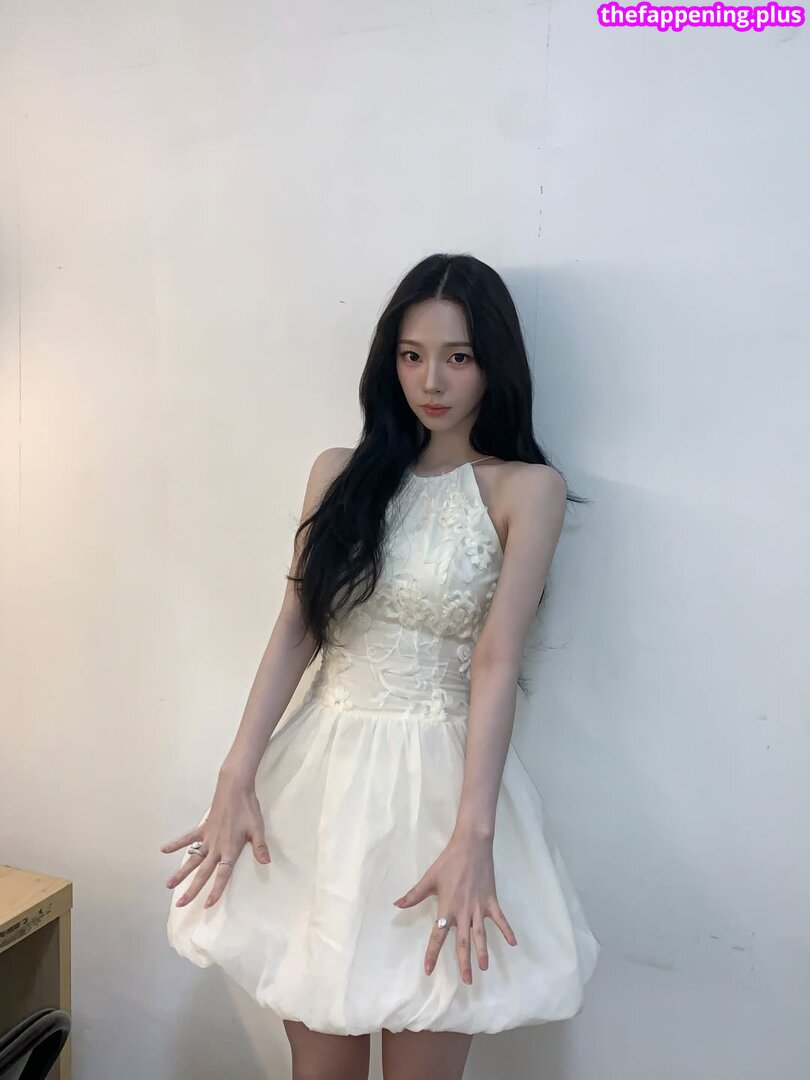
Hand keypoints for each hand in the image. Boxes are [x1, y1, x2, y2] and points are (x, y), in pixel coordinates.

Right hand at [160, 769, 270, 909]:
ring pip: (192, 859)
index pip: (222, 874)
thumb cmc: (248, 808)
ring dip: (180, 872)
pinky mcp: (203, 828)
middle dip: (192, 889)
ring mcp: (207, 837)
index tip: (207, 905)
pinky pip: (187, 838)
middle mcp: (216, 847)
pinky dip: (176, 844)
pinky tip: (164, 850)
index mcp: (230, 849)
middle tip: (181, 904)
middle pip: (202, 872)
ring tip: (169, 885)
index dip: (216, 890)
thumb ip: (260, 847)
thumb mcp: (257, 828)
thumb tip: (267, 862)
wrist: (235, 788)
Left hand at [392, 830, 516, 984]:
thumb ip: (414, 895)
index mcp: (447, 908)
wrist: (471, 846)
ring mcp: (479, 907)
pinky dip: (507, 930)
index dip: (433, 954)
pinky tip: (513, 943)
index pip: (438, 936)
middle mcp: (463, 912)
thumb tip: (396, 905)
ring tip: (484, 968)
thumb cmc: (448, 862)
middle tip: (467, 981)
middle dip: (464, 962)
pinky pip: (500, 919)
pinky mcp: (491, 901)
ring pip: (480, 935)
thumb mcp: (429, 878)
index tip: (429, 970)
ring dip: (483, 952)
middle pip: (463, 942)